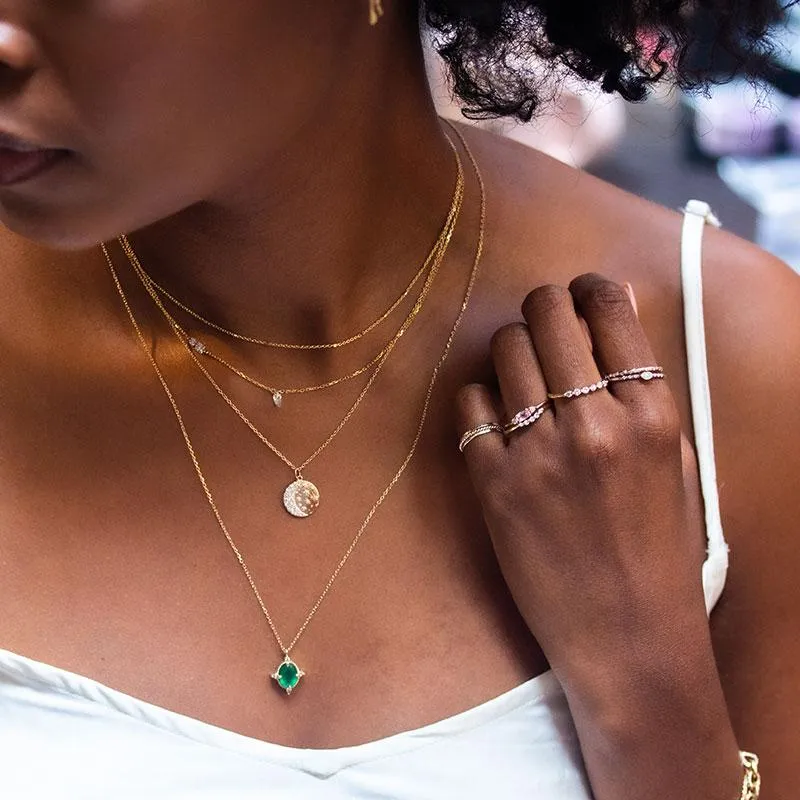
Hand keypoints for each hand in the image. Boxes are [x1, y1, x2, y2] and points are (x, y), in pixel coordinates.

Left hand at [456, 273, 708, 688]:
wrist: (627, 636)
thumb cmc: (660, 552)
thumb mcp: (677, 465)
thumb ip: (647, 394)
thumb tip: (615, 325)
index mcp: (652, 415)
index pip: (610, 312)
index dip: (588, 288)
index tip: (578, 291)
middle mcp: (595, 425)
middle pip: (548, 316)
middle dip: (543, 305)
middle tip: (542, 318)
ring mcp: (540, 454)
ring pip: (505, 350)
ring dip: (510, 347)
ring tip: (520, 367)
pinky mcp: (495, 484)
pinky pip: (470, 405)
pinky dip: (479, 398)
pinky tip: (496, 414)